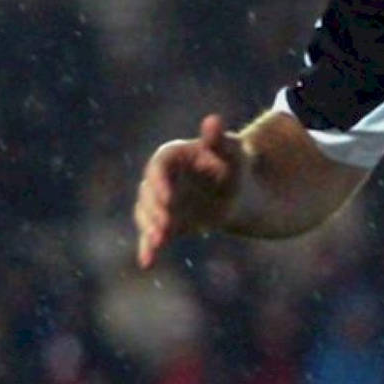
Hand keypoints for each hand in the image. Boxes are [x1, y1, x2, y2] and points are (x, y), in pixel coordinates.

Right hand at [133, 113, 243, 268]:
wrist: (237, 192)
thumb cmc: (235, 166)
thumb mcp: (232, 153)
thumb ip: (220, 141)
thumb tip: (213, 120)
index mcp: (171, 157)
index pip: (159, 167)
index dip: (160, 181)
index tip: (168, 196)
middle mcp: (159, 179)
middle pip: (149, 193)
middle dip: (154, 208)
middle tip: (165, 223)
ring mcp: (159, 201)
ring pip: (147, 214)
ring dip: (150, 227)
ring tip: (158, 241)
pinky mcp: (164, 222)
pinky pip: (153, 235)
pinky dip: (148, 249)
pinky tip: (146, 264)